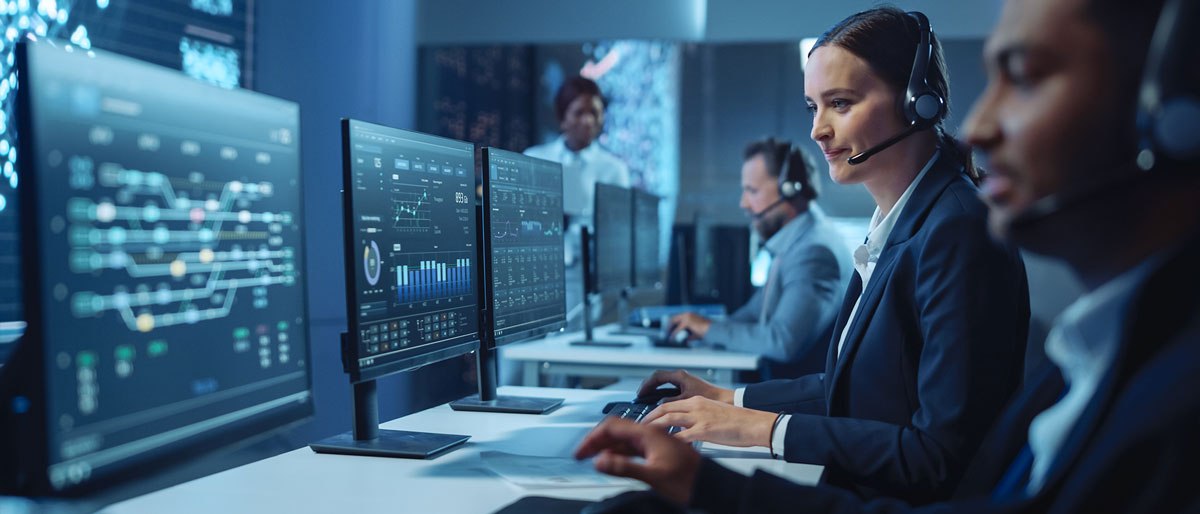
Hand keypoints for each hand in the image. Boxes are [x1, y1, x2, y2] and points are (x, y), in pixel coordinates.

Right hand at [576, 417, 700, 504]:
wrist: (712, 483)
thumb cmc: (691, 478)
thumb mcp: (654, 475)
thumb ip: (625, 467)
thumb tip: (600, 461)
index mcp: (649, 433)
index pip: (612, 427)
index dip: (593, 437)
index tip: (582, 451)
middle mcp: (651, 434)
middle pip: (616, 430)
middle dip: (597, 441)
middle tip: (582, 454)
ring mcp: (654, 442)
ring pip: (624, 440)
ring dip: (607, 447)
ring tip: (594, 458)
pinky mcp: (658, 451)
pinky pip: (633, 448)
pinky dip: (619, 453)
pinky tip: (614, 461)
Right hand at [637, 369, 734, 403]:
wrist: (728, 400)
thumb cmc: (712, 398)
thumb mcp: (688, 400)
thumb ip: (672, 402)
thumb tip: (659, 404)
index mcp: (680, 376)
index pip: (657, 376)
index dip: (646, 385)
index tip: (640, 394)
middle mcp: (681, 377)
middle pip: (658, 379)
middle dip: (648, 387)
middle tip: (640, 397)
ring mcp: (684, 382)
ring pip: (664, 384)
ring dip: (654, 391)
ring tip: (647, 400)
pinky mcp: (687, 388)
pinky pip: (670, 389)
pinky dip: (662, 395)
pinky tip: (660, 404)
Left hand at [643, 397, 777, 447]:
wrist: (753, 423)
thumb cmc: (737, 421)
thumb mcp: (712, 413)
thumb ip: (696, 417)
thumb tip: (683, 427)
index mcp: (697, 401)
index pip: (668, 404)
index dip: (654, 411)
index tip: (646, 419)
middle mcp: (696, 405)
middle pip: (664, 409)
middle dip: (648, 418)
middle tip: (639, 427)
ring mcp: (699, 417)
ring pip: (668, 420)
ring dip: (654, 427)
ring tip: (645, 435)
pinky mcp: (705, 430)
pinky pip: (682, 436)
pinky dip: (671, 442)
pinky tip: (664, 447)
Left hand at [668, 313, 711, 339]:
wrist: (713, 331)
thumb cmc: (706, 332)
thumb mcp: (695, 333)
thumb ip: (689, 335)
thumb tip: (684, 339)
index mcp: (690, 315)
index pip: (677, 318)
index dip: (672, 324)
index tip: (669, 330)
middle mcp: (688, 314)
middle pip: (673, 318)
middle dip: (668, 326)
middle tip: (665, 333)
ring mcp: (687, 317)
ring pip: (674, 323)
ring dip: (669, 330)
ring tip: (668, 336)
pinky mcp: (687, 322)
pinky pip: (677, 329)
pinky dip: (674, 334)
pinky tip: (673, 339)